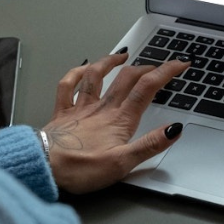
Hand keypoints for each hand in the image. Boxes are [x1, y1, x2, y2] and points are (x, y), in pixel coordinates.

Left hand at [43, 52, 190, 193]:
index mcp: (119, 120)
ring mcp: (80, 108)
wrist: (43, 167)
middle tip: (159, 65)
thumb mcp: (123, 163)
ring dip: (110, 62)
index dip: (167, 72)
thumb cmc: (81, 168)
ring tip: (122, 56)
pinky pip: (67, 86)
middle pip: (127, 79)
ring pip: (97, 75)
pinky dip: (75, 73)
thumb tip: (174, 129)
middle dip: (146, 67)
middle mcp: (102, 108)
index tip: (181, 63)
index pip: (147, 88)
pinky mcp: (61, 113)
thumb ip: (150, 145)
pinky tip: (81, 67)